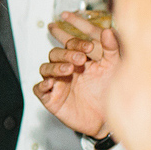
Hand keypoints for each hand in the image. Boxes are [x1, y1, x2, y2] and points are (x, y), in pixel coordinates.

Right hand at [31, 14, 117, 138]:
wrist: (106, 118)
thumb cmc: (107, 92)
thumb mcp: (112, 68)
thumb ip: (111, 49)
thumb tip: (108, 31)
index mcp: (78, 59)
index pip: (70, 44)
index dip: (77, 43)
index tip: (88, 47)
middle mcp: (65, 69)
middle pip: (55, 54)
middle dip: (66, 54)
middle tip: (80, 58)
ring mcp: (57, 83)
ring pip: (45, 68)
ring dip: (55, 67)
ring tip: (69, 70)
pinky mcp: (51, 99)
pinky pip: (39, 89)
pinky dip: (42, 85)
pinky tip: (51, 84)